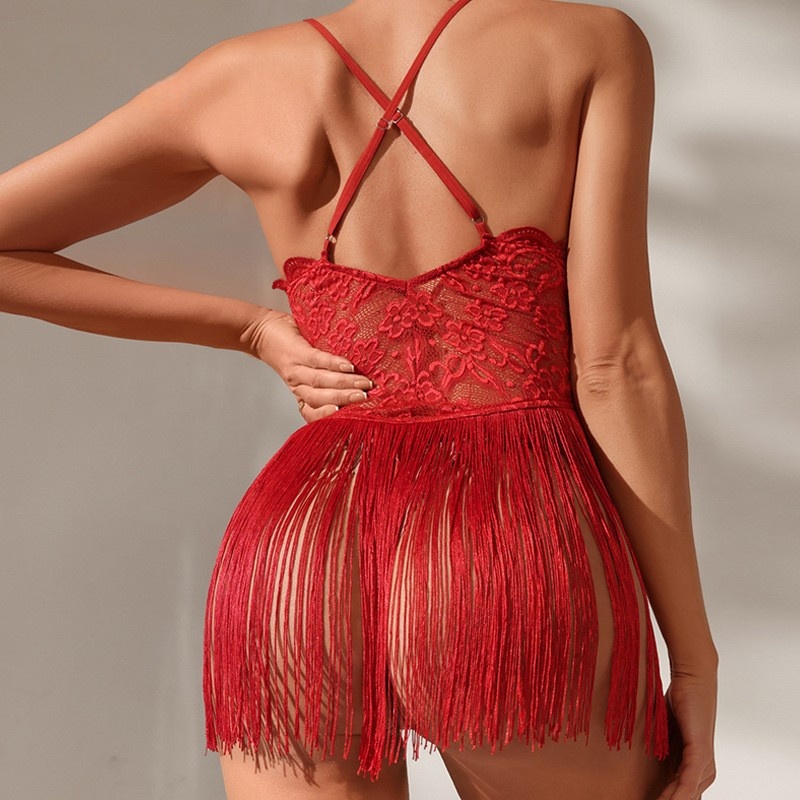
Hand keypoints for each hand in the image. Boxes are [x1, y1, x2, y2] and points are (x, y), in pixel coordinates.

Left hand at [240, 309, 373, 422]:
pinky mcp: (296, 352)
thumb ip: (325, 375)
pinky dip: (333, 364)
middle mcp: (297, 385)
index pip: (312, 412)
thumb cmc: (287, 348)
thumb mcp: (304, 369)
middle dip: (345, 400)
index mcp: (300, 392)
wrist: (259, 331)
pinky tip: (348, 366)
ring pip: (321, 381)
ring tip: (364, 383)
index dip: (329, 417)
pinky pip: (317, 360)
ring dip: (344, 384)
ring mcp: (296, 369)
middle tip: (365, 399)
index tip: (350, 419)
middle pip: (321, 398)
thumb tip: (359, 377)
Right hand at [656, 668, 717, 799]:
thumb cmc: (680, 702)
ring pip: (685, 796)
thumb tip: (647, 763)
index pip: (681, 796)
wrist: (693, 679)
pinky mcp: (700, 753)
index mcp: (696, 768)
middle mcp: (705, 771)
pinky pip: (687, 782)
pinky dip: (676, 795)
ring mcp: (704, 764)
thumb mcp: (666, 732)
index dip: (664, 799)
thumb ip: (663, 750)